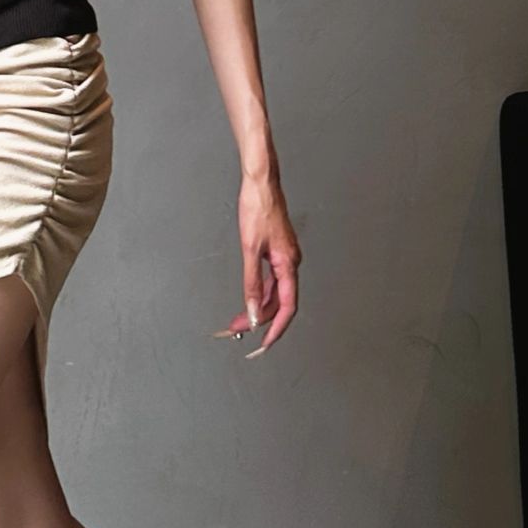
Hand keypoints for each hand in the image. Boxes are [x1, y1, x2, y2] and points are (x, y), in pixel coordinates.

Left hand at [210, 175, 301, 356]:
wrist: (261, 183)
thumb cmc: (258, 208)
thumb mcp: (250, 250)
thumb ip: (252, 284)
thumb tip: (253, 311)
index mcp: (288, 263)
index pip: (286, 307)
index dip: (276, 329)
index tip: (263, 344)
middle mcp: (290, 263)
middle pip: (278, 303)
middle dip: (259, 320)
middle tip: (236, 330)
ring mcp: (285, 259)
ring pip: (274, 294)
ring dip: (257, 308)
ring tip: (237, 320)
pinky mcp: (277, 254)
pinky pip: (271, 282)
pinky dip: (259, 294)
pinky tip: (248, 301)